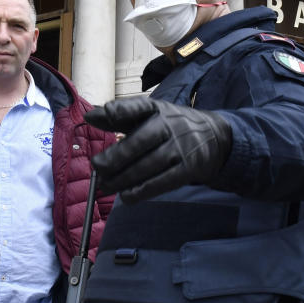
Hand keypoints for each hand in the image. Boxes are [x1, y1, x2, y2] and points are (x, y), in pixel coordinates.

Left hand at [85, 97, 231, 202]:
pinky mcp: (188, 168)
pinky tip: (126, 196)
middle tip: (97, 166)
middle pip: (140, 141)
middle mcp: (169, 125)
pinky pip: (163, 182)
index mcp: (156, 109)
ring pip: (148, 165)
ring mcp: (180, 147)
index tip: (108, 112)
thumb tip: (89, 116)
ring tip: (105, 185)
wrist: (214, 137)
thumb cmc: (170, 126)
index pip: (140, 106)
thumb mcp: (148, 116)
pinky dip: (142, 190)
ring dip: (123, 178)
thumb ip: (119, 117)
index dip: (124, 109)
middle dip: (116, 156)